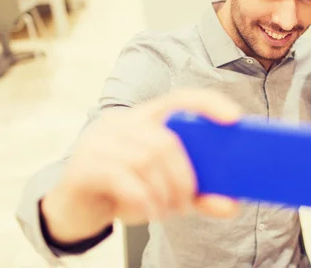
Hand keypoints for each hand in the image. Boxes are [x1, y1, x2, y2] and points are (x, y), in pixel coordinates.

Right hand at [41, 88, 241, 244]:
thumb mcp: (165, 190)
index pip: (180, 98)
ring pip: (146, 159)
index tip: (235, 118)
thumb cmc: (125, 190)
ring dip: (164, 191)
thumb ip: (197, 194)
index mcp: (145, 117)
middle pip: (167, 140)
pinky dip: (143, 199)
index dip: (209, 104)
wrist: (75, 208)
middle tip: (188, 202)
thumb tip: (231, 206)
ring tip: (167, 210)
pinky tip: (150, 212)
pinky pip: (122, 178)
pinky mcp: (83, 165)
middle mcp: (121, 122)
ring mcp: (99, 141)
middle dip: (184, 177)